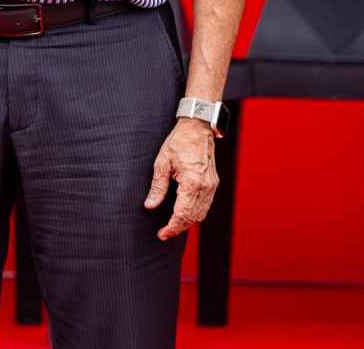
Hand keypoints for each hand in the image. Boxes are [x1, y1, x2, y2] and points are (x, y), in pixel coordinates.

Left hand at [146, 118, 217, 239]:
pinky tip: (184, 214)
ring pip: (201, 214)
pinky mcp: (213, 184)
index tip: (162, 234)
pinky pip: (206, 205)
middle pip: (193, 218)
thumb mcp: (162, 162)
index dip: (172, 227)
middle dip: (178, 228)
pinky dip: (195, 214)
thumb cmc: (179, 142)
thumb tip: (150, 204)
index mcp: (192, 183)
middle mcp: (205, 188)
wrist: (198, 128)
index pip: (182, 214)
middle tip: (164, 233)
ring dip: (187, 223)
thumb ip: (158, 186)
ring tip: (172, 227)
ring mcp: (212, 187)